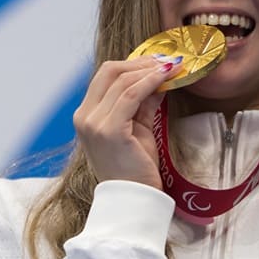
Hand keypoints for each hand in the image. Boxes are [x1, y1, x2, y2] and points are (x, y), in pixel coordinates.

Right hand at [72, 55, 176, 187]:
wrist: (135, 198)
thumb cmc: (137, 168)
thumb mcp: (139, 128)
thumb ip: (143, 103)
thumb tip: (159, 78)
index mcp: (86, 115)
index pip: (105, 76)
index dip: (133, 64)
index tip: (158, 60)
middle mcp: (84, 116)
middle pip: (109, 72)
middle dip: (141, 62)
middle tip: (169, 60)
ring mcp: (93, 123)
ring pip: (121, 80)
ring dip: (150, 69)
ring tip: (174, 66)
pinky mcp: (108, 130)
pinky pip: (130, 95)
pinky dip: (150, 81)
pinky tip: (167, 77)